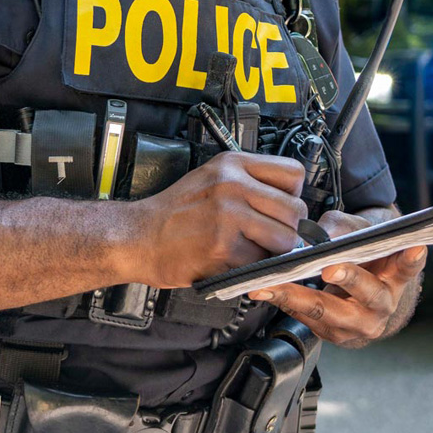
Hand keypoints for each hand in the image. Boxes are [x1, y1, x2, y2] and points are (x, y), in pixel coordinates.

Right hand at [136, 151, 306, 287]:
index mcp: (232, 164)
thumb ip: (249, 184)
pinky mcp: (222, 245)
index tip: (279, 209)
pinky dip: (250, 268)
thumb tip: (291, 205)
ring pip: (285, 239)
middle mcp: (232, 184)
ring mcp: (228, 214)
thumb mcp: (210, 178)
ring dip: (272, 252)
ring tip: (249, 250)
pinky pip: (260, 262)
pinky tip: (229, 260)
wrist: (137, 236)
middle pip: (295, 210)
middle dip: (287, 230)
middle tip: (267, 238)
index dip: (292, 195)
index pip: (293, 173)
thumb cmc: (173, 213)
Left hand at [247, 208, 427, 345]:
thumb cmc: (364, 254)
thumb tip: (324, 236)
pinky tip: (264, 291)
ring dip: (294, 297)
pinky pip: (305, 318)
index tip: (413, 247)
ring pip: (326, 311)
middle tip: (330, 268)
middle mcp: (381, 306)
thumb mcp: (361, 231)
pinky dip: (284, 301)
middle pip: (367, 294)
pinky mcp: (331, 334)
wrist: (360, 289)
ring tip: (270, 286)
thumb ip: (346, 228)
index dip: (410, 260)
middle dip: (347, 279)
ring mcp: (357, 325)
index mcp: (396, 278)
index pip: (408, 268)